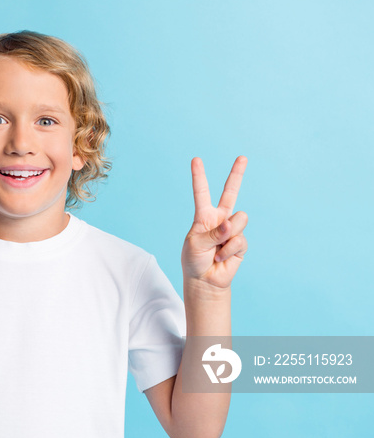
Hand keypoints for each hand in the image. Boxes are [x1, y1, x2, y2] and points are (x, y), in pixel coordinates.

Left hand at [181, 156, 247, 292]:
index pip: (201, 192)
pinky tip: (221, 257)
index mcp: (203, 216)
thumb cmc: (194, 261)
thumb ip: (212, 233)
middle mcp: (219, 219)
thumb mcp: (196, 245)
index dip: (199, 176)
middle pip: (230, 192)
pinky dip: (228, 251)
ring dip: (228, 234)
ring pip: (239, 219)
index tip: (196, 159)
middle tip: (243, 157)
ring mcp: (232, 230)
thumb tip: (230, 225)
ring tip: (217, 248)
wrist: (204, 280)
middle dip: (237, 174)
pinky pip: (239, 240)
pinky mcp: (241, 242)